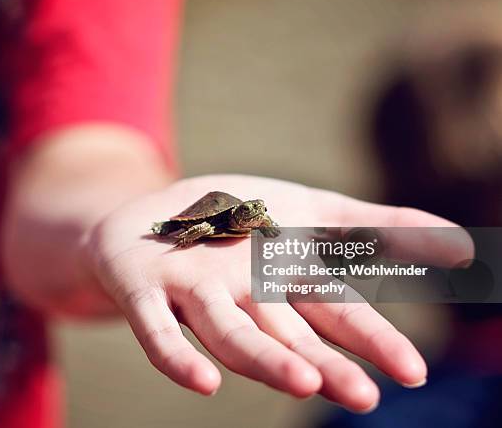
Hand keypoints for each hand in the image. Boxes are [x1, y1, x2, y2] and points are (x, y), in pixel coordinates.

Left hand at [86, 174, 472, 411]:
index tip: (411, 371)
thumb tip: (461, 244)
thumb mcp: (309, 209)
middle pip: (286, 334)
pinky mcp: (145, 292)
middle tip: (362, 395)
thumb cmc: (236, 218)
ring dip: (263, 360)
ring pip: (230, 335)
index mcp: (282, 278)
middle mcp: (243, 296)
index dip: (370, 338)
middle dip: (323, 361)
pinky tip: (202, 382)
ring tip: (302, 382)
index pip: (333, 310)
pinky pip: (159, 330)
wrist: (151, 213)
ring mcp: (192, 296)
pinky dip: (177, 356)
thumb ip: (376, 227)